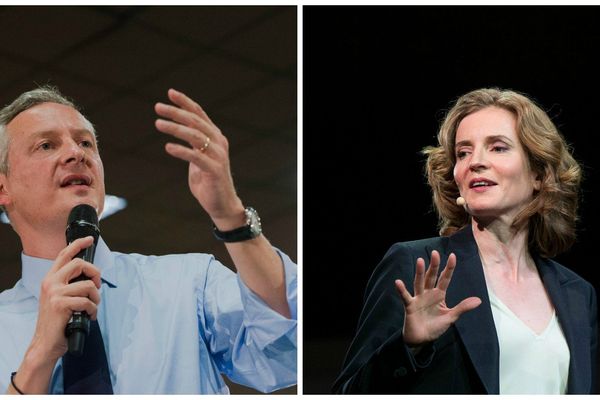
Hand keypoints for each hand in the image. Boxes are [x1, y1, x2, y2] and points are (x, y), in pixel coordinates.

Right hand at [28, 237, 101, 363]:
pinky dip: (93, 310)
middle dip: (95, 273)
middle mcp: (50, 282)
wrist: (46, 343)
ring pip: (87, 285)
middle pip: (79, 264)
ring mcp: (54, 293)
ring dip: (96, 298)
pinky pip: (87, 301)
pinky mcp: (60, 304)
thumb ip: (70, 284)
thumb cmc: (57, 321)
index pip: (64, 254)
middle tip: (97, 286)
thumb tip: (91, 276)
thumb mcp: (60, 298)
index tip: (89, 239)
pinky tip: (89, 316)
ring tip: (92, 307)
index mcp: (50, 279)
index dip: (77, 244)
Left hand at [155, 89, 244, 228]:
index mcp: (215, 137)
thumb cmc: (208, 181)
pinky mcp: (214, 170)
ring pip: (196, 136)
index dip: (185, 102)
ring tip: (158, 124)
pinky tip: (168, 147)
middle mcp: (219, 143)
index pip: (199, 114)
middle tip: (157, 107)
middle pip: (196, 121)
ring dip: (176, 128)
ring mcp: (218, 156)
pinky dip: (181, 150)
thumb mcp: (199, 158)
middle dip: (176, 112)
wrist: (222, 204)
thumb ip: (193, 144)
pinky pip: (196, 157)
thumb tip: (178, 131)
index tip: (169, 93)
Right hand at [395, 250, 480, 346]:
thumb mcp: (451, 317)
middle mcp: (428, 293)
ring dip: (419, 272)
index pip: (445, 279)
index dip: (449, 268)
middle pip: (431, 277)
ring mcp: (418, 298)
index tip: (453, 256)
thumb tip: (479, 300)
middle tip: (435, 253)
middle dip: (434, 265)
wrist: (422, 340)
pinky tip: (398, 282)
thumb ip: (463, 307)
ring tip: (420, 260)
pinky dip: (402, 290)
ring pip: (419, 283)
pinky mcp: (410, 306)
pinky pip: (405, 297)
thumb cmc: (435, 327)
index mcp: (439, 295)